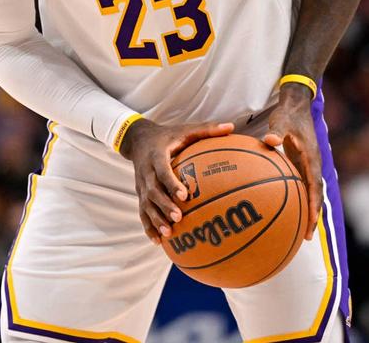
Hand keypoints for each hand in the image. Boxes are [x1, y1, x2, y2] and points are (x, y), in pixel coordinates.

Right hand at [119, 119, 233, 243]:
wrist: (138, 139)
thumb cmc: (168, 135)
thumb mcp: (185, 129)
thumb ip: (207, 129)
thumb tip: (231, 127)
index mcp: (157, 155)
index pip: (162, 170)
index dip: (171, 183)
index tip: (184, 196)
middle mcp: (146, 171)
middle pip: (152, 191)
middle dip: (164, 206)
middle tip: (178, 218)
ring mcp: (141, 185)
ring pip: (146, 205)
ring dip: (156, 220)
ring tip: (169, 234)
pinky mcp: (139, 194)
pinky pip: (142, 212)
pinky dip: (148, 227)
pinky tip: (158, 242)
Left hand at [264, 85, 322, 239]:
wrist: (297, 104)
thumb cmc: (288, 113)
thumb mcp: (281, 121)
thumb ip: (276, 132)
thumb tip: (269, 142)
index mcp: (312, 158)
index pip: (315, 188)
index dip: (314, 206)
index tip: (311, 222)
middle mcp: (313, 165)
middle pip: (315, 196)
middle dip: (312, 217)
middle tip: (306, 237)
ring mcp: (308, 165)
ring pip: (310, 192)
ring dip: (306, 211)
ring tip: (299, 231)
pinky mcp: (300, 163)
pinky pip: (300, 185)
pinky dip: (297, 199)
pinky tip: (284, 209)